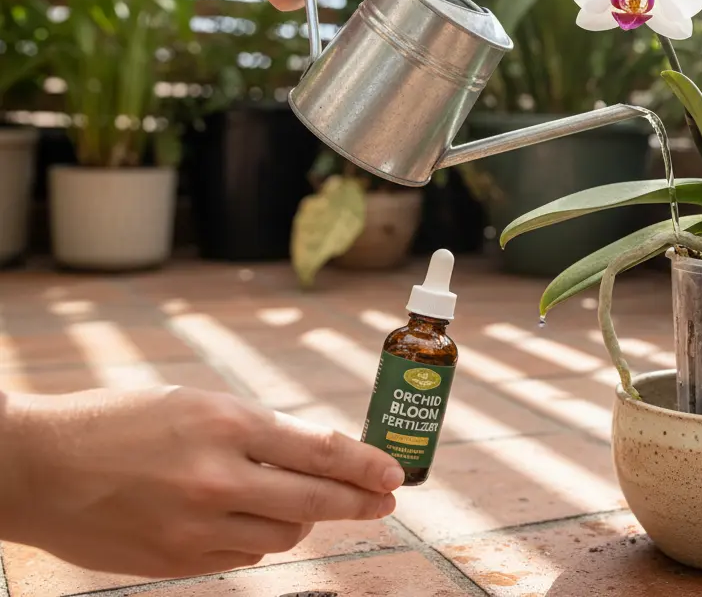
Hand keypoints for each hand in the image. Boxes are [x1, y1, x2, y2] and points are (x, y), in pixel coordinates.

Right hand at [0, 387, 402, 576]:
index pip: (320, 450)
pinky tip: (244, 520)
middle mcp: (218, 478)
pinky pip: (243, 557)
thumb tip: (317, 458)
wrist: (39, 468)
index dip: (366, 465)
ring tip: (296, 503)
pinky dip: (256, 540)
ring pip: (284, 535)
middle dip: (359, 502)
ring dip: (300, 520)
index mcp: (226, 424)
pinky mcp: (177, 562)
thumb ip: (257, 433)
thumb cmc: (121, 423)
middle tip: (383, 502)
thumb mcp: (196, 406)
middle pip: (315, 501)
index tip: (394, 475)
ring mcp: (197, 527)